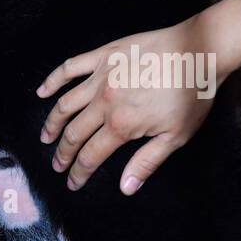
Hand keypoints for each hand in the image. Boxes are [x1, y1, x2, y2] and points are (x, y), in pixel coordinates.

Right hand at [36, 16, 221, 193]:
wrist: (198, 52)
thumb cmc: (192, 95)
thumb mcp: (176, 136)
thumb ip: (146, 163)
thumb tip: (126, 188)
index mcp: (121, 125)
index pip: (91, 156)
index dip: (79, 173)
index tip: (72, 183)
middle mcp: (104, 102)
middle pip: (74, 133)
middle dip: (63, 154)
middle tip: (57, 165)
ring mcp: (101, 77)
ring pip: (66, 104)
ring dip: (52, 123)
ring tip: (46, 137)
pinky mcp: (103, 56)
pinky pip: (70, 68)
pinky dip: (53, 80)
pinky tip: (42, 92)